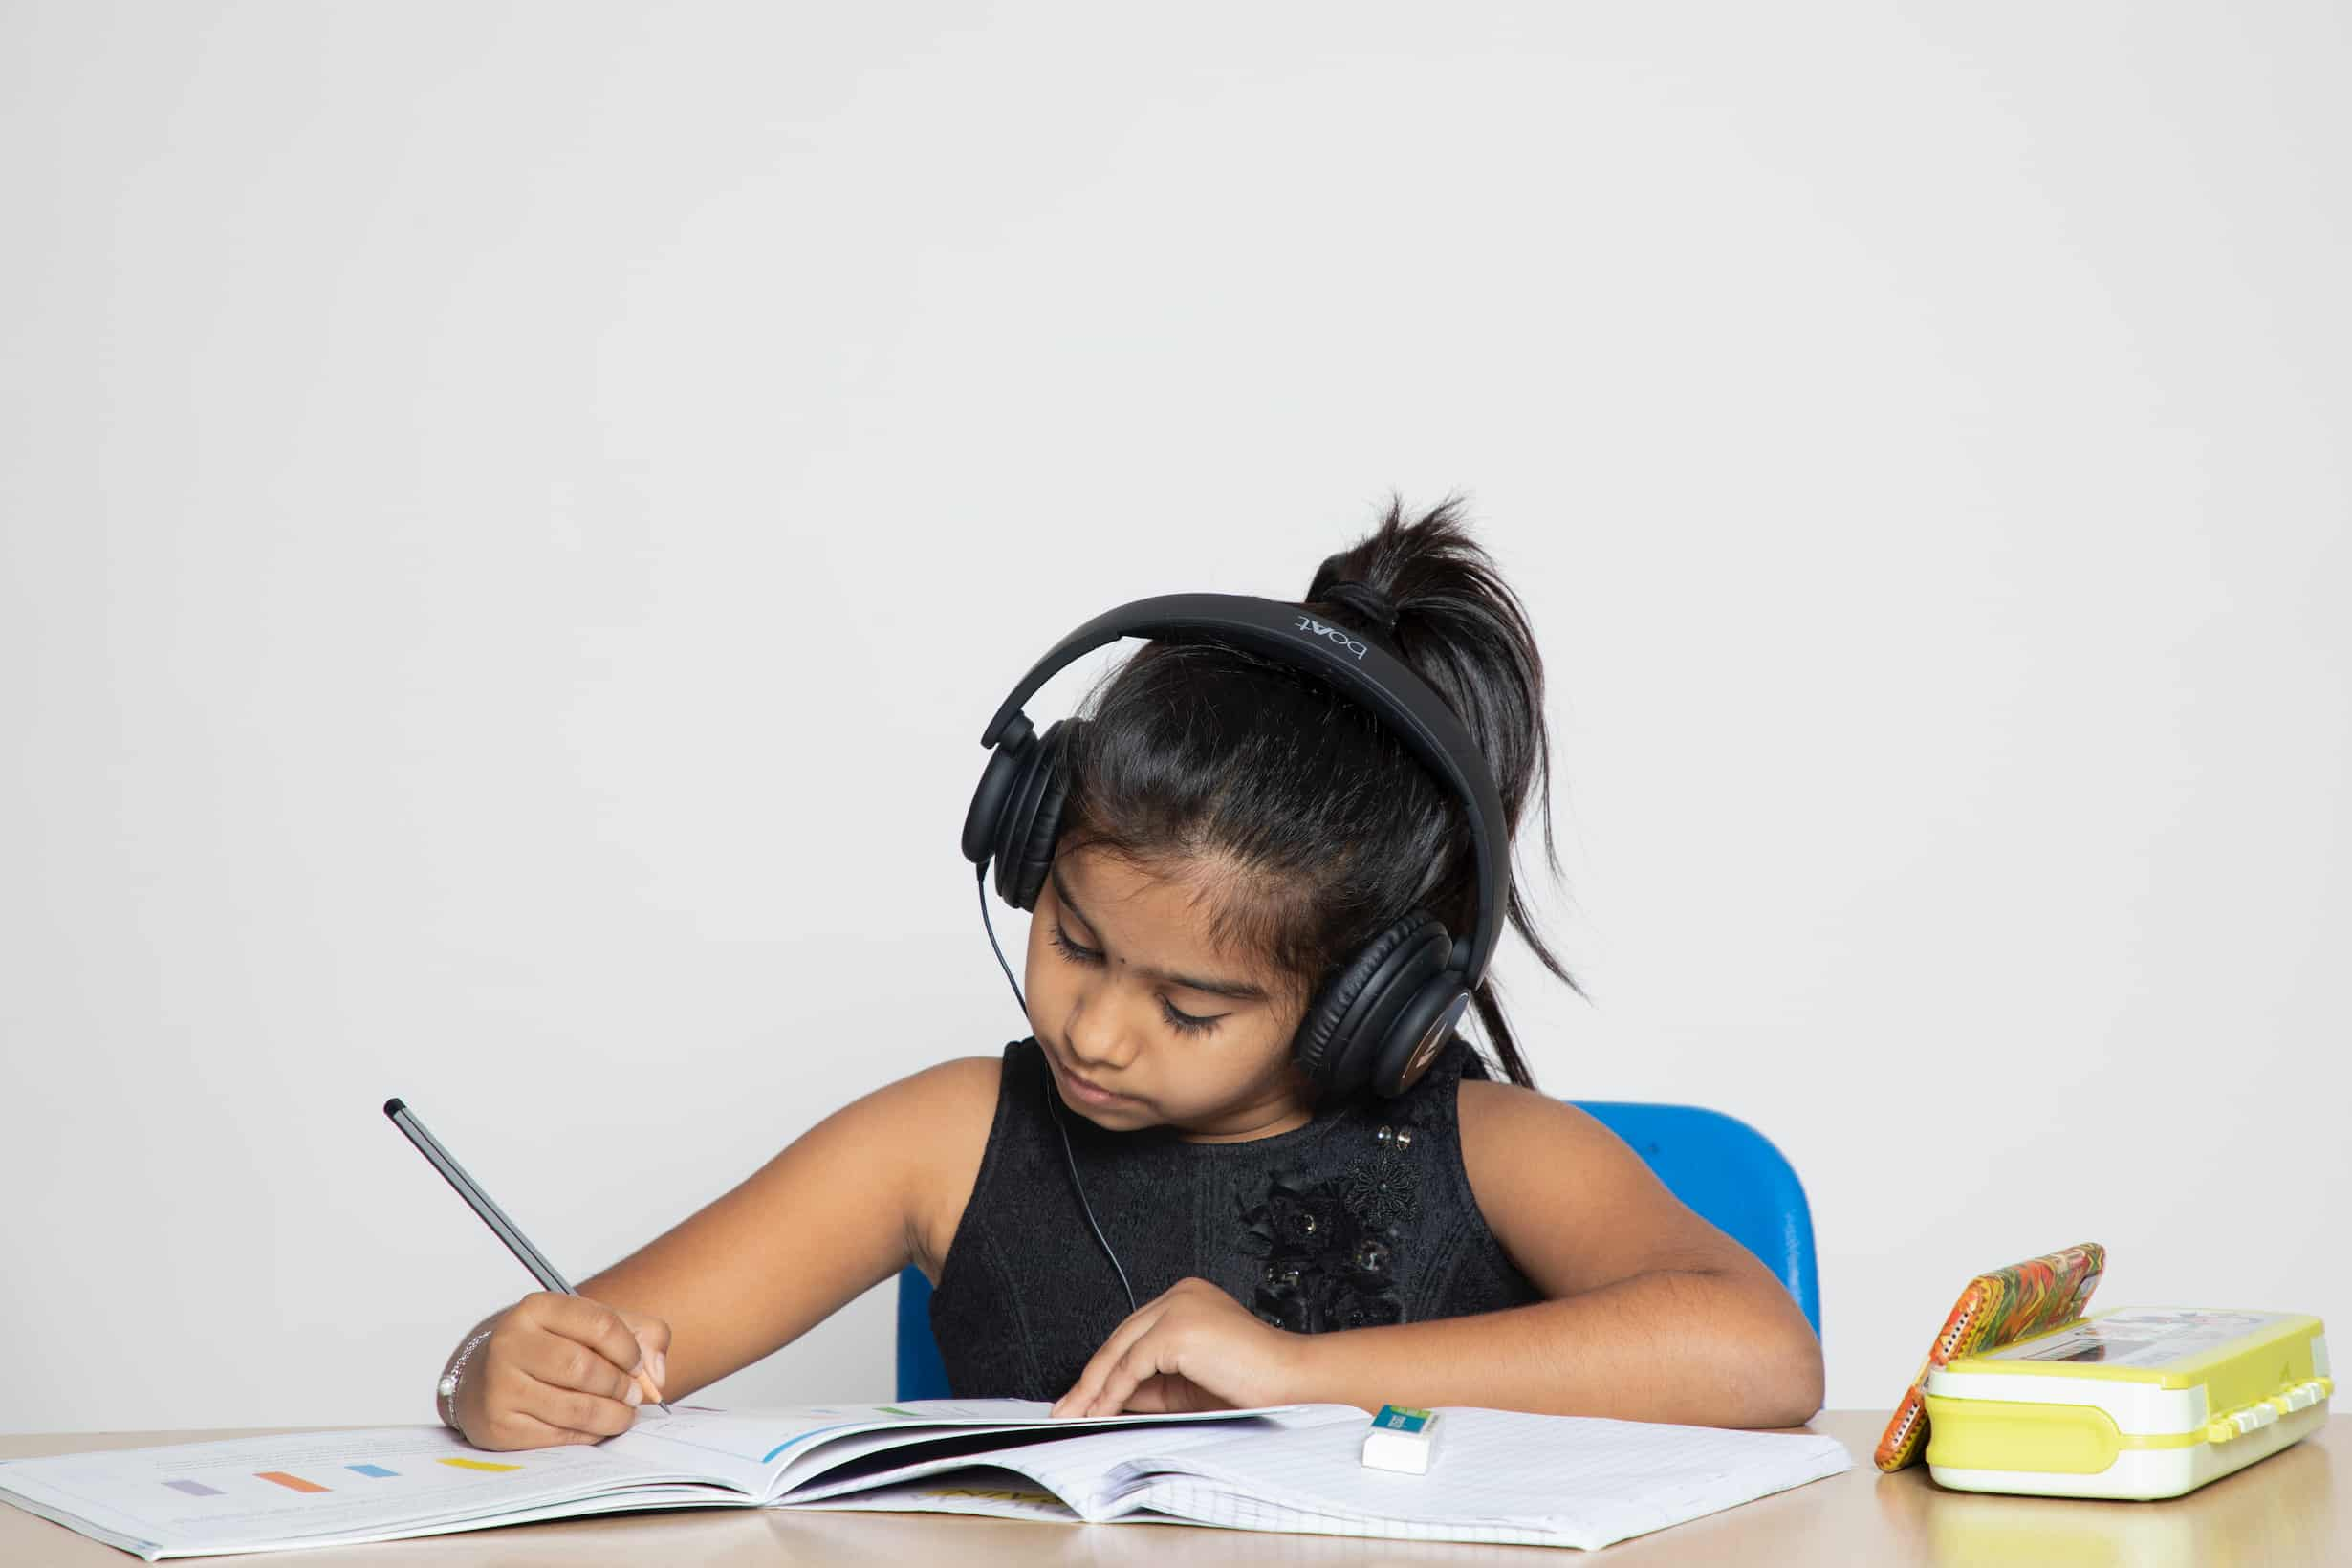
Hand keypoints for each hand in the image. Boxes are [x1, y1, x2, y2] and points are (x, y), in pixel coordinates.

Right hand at [451, 1292, 670, 1450]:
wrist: (485, 1380)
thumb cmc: (550, 1350)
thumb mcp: (592, 1326)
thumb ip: (640, 1335)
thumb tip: (656, 1374)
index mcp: (537, 1308)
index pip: (599, 1324)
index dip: (629, 1349)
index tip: (639, 1366)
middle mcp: (511, 1342)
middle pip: (583, 1368)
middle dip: (620, 1387)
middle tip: (635, 1396)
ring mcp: (501, 1385)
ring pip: (574, 1407)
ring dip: (611, 1416)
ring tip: (624, 1415)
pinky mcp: (499, 1425)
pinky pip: (558, 1436)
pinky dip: (587, 1436)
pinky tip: (594, 1428)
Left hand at [1050, 1277, 1307, 1418]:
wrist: (1295, 1385)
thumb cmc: (1257, 1386)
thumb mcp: (1191, 1385)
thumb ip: (1154, 1385)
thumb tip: (1113, 1400)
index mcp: (1188, 1299)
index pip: (1134, 1334)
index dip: (1106, 1369)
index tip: (1085, 1397)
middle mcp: (1181, 1295)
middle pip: (1121, 1338)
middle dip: (1091, 1379)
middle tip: (1068, 1408)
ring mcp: (1179, 1307)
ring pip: (1120, 1349)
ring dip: (1094, 1388)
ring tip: (1076, 1415)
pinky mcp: (1177, 1328)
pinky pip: (1131, 1365)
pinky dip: (1111, 1392)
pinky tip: (1101, 1413)